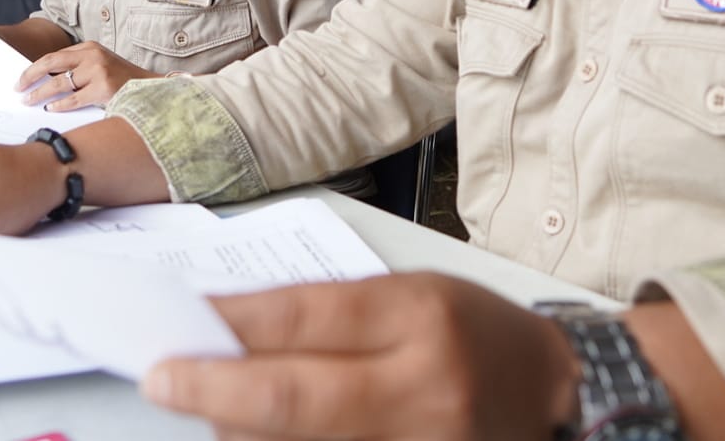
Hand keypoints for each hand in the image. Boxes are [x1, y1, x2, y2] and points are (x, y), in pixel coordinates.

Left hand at [17, 41, 153, 110]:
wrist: (148, 88)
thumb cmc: (121, 79)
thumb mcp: (99, 65)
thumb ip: (77, 68)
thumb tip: (45, 81)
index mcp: (89, 47)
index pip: (55, 56)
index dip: (36, 67)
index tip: (23, 78)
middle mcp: (92, 56)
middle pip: (51, 63)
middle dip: (30, 75)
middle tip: (18, 86)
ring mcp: (98, 71)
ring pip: (59, 83)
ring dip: (40, 94)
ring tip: (29, 100)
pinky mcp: (103, 89)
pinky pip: (73, 99)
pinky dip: (59, 105)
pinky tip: (50, 109)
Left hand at [141, 272, 576, 439]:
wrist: (561, 404)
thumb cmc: (478, 339)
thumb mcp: (412, 297)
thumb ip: (329, 315)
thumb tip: (233, 334)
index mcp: (422, 317)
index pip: (305, 317)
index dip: (233, 326)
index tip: (183, 326)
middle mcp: (423, 391)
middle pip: (293, 399)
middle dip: (213, 390)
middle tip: (163, 378)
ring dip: (239, 432)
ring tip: (209, 407)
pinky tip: (252, 438)